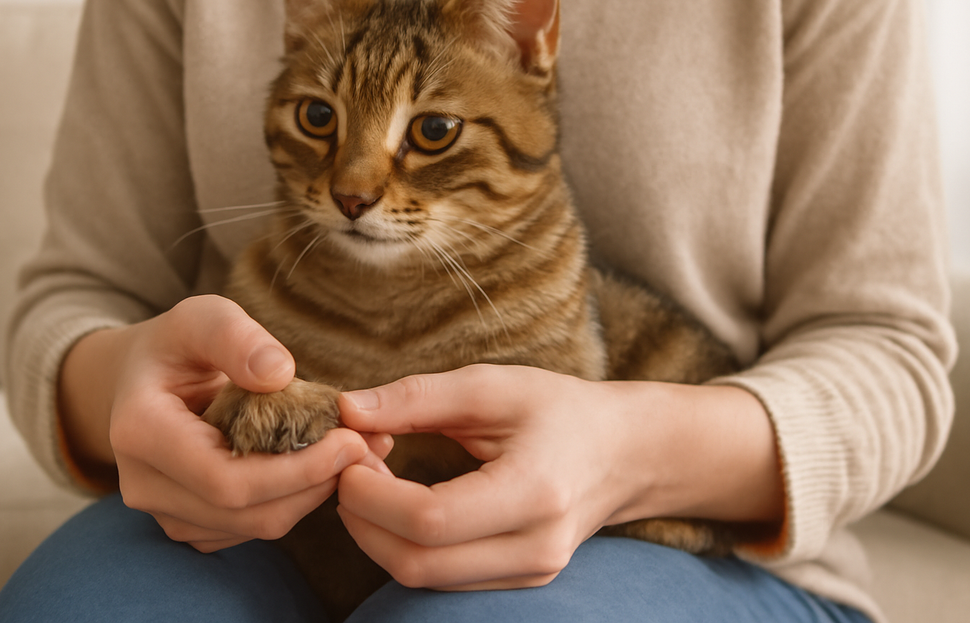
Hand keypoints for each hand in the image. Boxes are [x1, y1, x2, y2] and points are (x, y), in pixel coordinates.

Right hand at [60, 294, 388, 552]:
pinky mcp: (192, 524)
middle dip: (316, 483)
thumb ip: (235, 337)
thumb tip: (278, 372)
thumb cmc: (176, 345)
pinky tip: (322, 464)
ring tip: (356, 450)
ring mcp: (165, 512)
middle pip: (248, 513)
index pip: (227, 480)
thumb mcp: (201, 317)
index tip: (350, 440)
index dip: (297, 470)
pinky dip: (295, 500)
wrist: (141, 380)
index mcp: (141, 433)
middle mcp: (144, 486)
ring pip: (256, 527)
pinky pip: (253, 528)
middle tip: (369, 446)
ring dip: (314, 494)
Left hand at [335, 365, 782, 589]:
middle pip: (417, 563)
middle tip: (350, 468)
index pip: (430, 520)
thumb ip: (417, 397)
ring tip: (372, 479)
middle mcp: (535, 548)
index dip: (372, 494)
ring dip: (377, 534)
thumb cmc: (559, 410)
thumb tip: (346, 409)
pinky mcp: (517, 582)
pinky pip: (440, 578)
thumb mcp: (492, 386)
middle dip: (363, 519)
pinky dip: (403, 544)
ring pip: (422, 578)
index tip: (348, 456)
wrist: (623, 452)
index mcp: (535, 492)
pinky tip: (399, 501)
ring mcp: (529, 574)